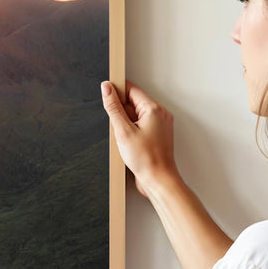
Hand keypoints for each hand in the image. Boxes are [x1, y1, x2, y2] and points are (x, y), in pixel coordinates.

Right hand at [100, 79, 178, 197]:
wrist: (158, 179)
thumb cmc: (146, 159)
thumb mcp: (123, 131)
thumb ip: (113, 107)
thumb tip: (107, 88)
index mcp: (154, 109)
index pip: (132, 89)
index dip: (117, 92)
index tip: (107, 96)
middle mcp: (160, 114)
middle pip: (134, 102)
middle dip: (121, 112)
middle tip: (119, 129)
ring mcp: (160, 124)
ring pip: (136, 115)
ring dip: (126, 124)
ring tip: (126, 139)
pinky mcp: (157, 134)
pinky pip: (141, 125)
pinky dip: (132, 131)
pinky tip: (130, 144)